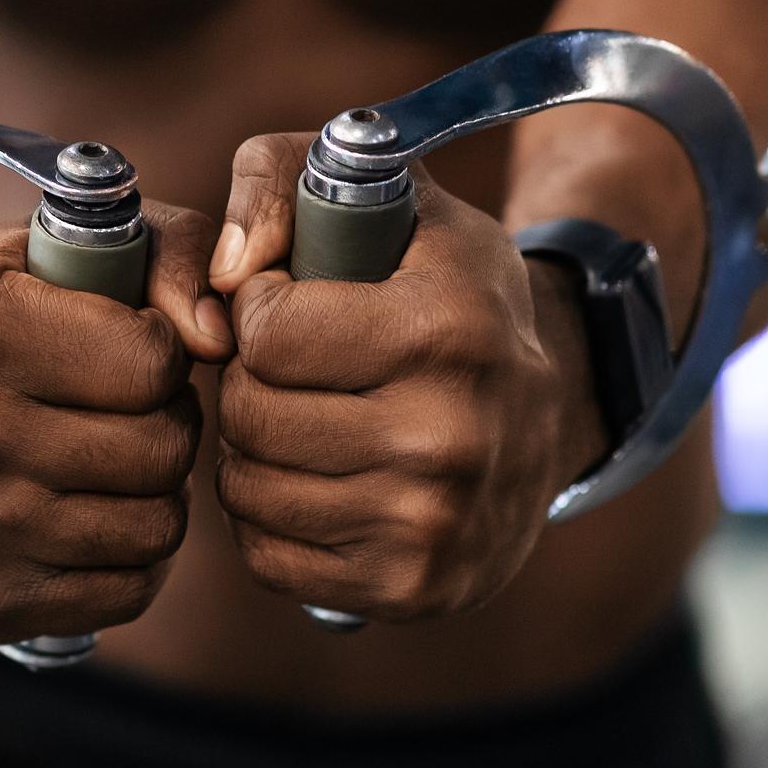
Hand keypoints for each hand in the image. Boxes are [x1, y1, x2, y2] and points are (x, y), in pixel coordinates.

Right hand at [0, 202, 230, 644]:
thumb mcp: (53, 250)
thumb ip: (164, 251)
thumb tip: (216, 337)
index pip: (152, 360)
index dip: (161, 353)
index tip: (125, 348)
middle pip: (161, 449)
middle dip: (167, 424)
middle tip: (125, 413)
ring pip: (158, 527)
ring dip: (156, 494)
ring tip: (110, 462)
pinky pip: (130, 592)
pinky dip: (131, 557)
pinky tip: (88, 517)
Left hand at [208, 136, 604, 622]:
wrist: (546, 413)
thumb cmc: (440, 288)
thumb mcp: (384, 196)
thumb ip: (281, 178)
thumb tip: (221, 274)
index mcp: (450, 329)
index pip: (265, 331)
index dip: (259, 309)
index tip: (292, 303)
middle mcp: (452, 436)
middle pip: (251, 414)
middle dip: (250, 382)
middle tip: (294, 369)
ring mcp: (435, 524)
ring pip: (248, 489)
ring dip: (253, 450)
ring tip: (304, 418)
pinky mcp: (414, 588)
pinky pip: (267, 557)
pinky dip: (270, 518)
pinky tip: (318, 480)